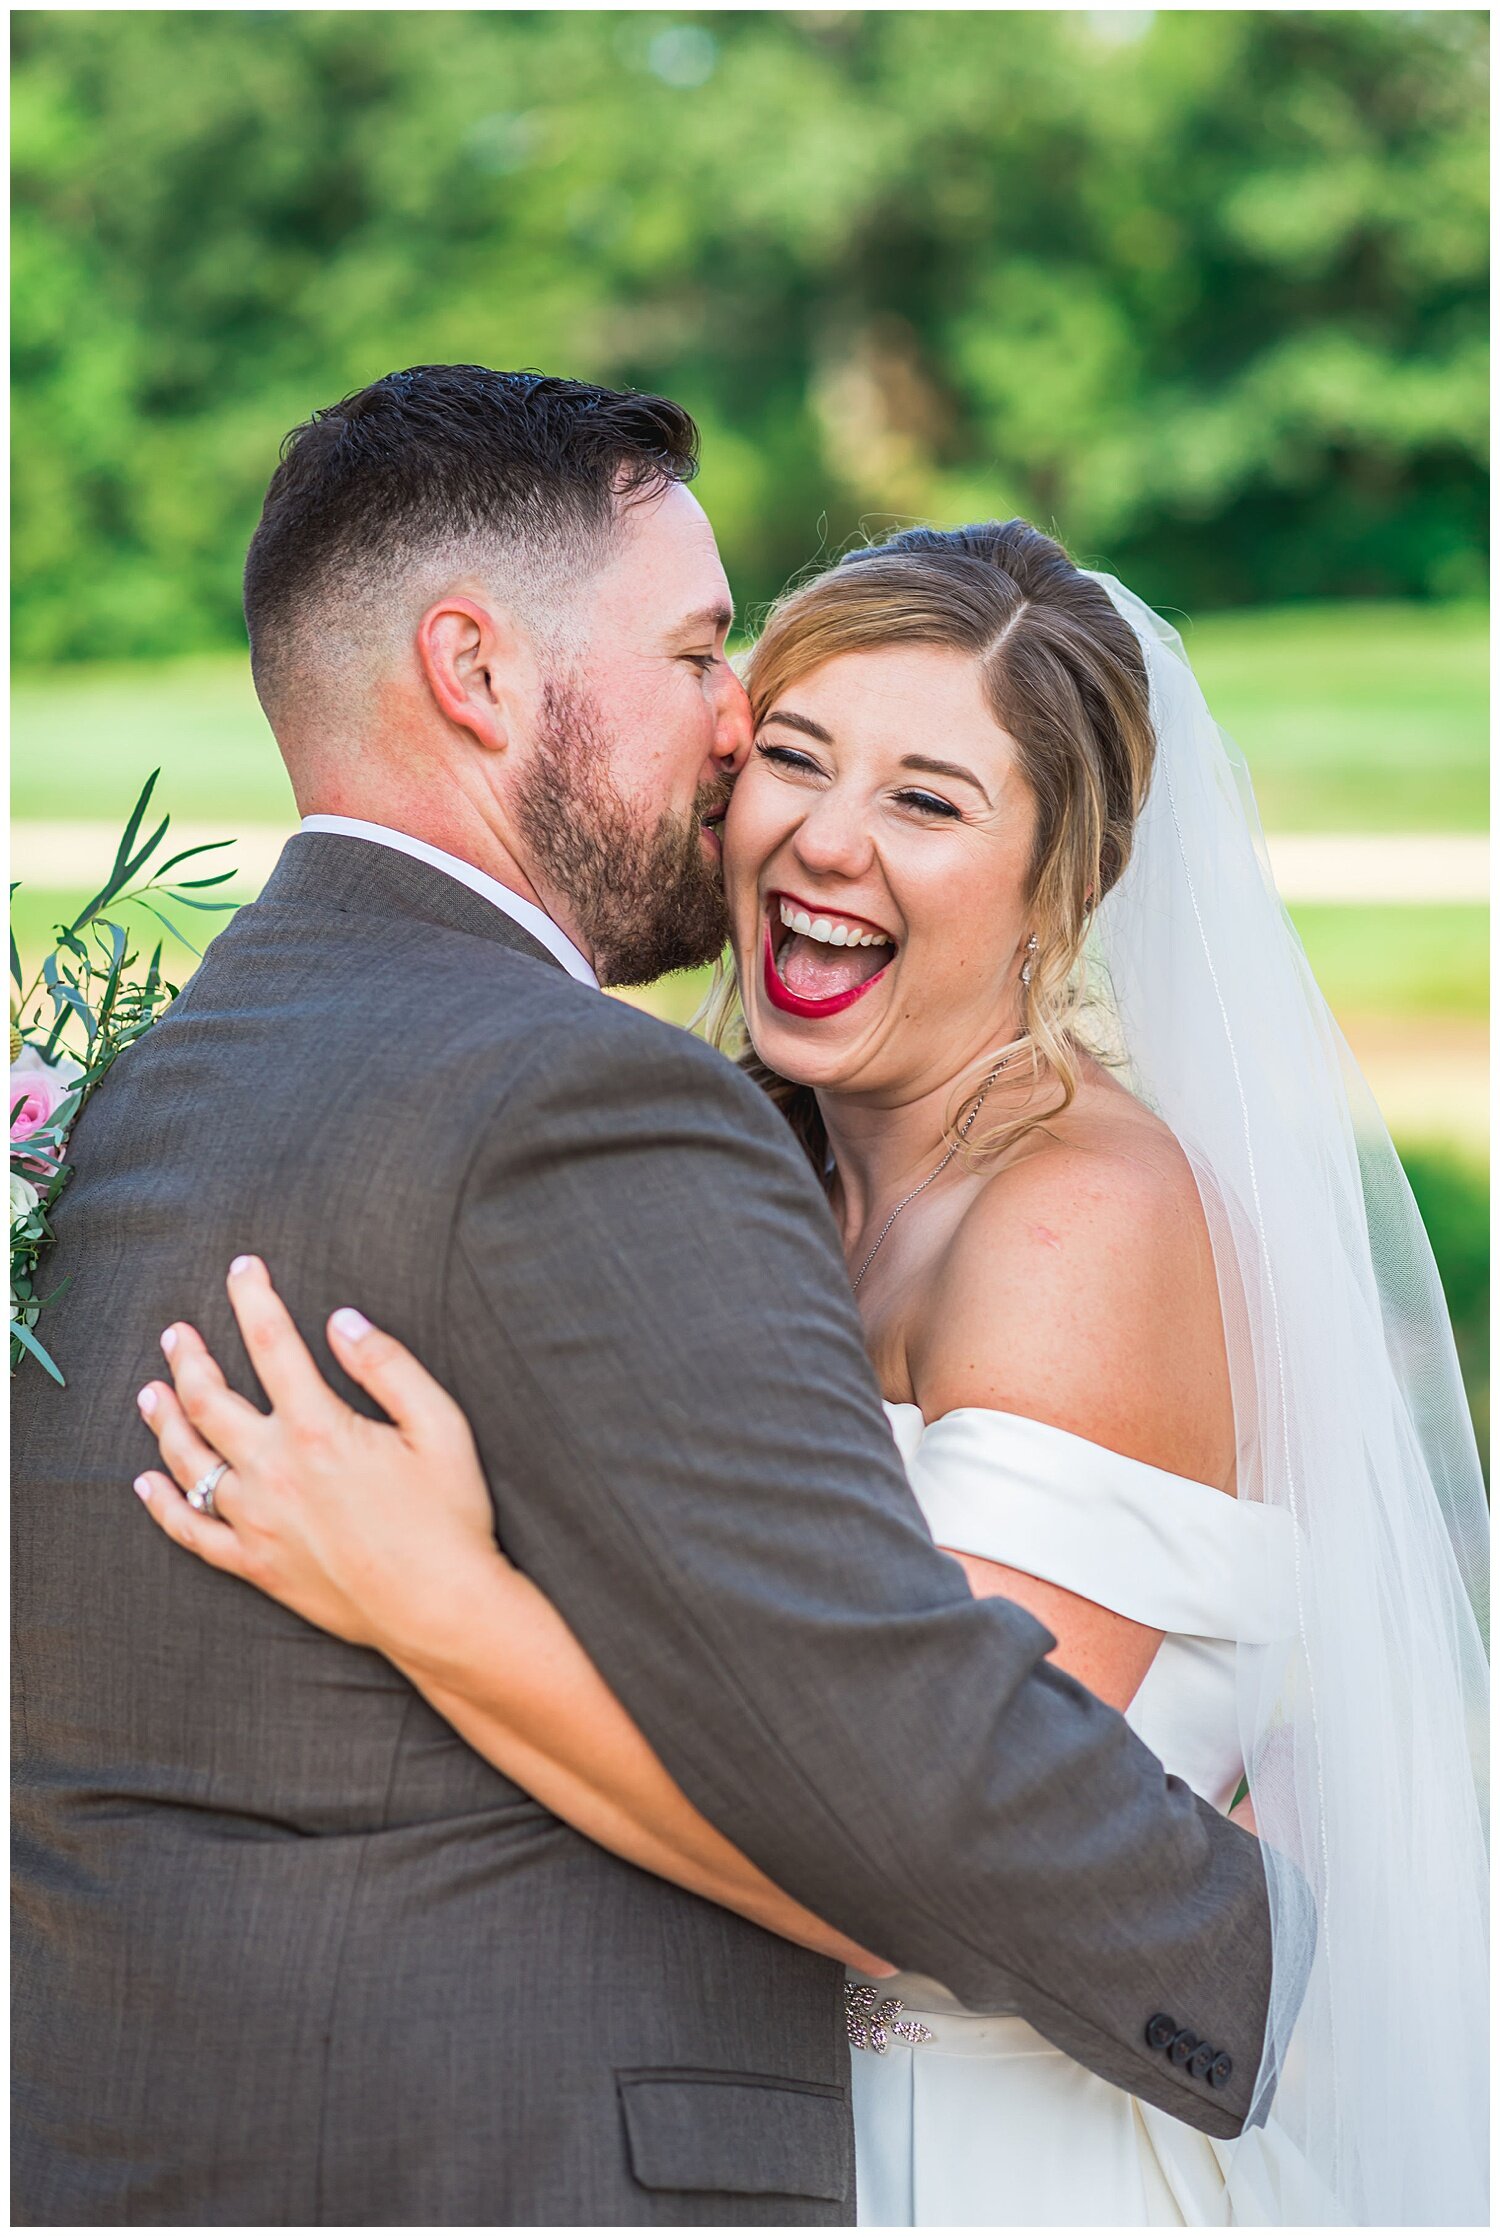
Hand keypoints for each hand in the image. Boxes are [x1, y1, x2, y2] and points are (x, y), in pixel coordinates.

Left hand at [133, 1256, 503, 1659]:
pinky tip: (146, 1483)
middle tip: (176, 1333)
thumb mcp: (441, 1426)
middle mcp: (274, 1471)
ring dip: (164, 1420)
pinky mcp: (255, 1565)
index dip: (253, 1298)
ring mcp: (257, 1521)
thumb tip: (342, 1320)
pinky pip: (192, 1532)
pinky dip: (162, 1506)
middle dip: (189, 1357)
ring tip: (151, 1391)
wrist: (440, 1610)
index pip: (272, 1343)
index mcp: (319, 1428)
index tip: (242, 1268)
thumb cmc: (450, 1517)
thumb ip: (388, 1367)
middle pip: (210, 1400)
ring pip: (189, 1460)